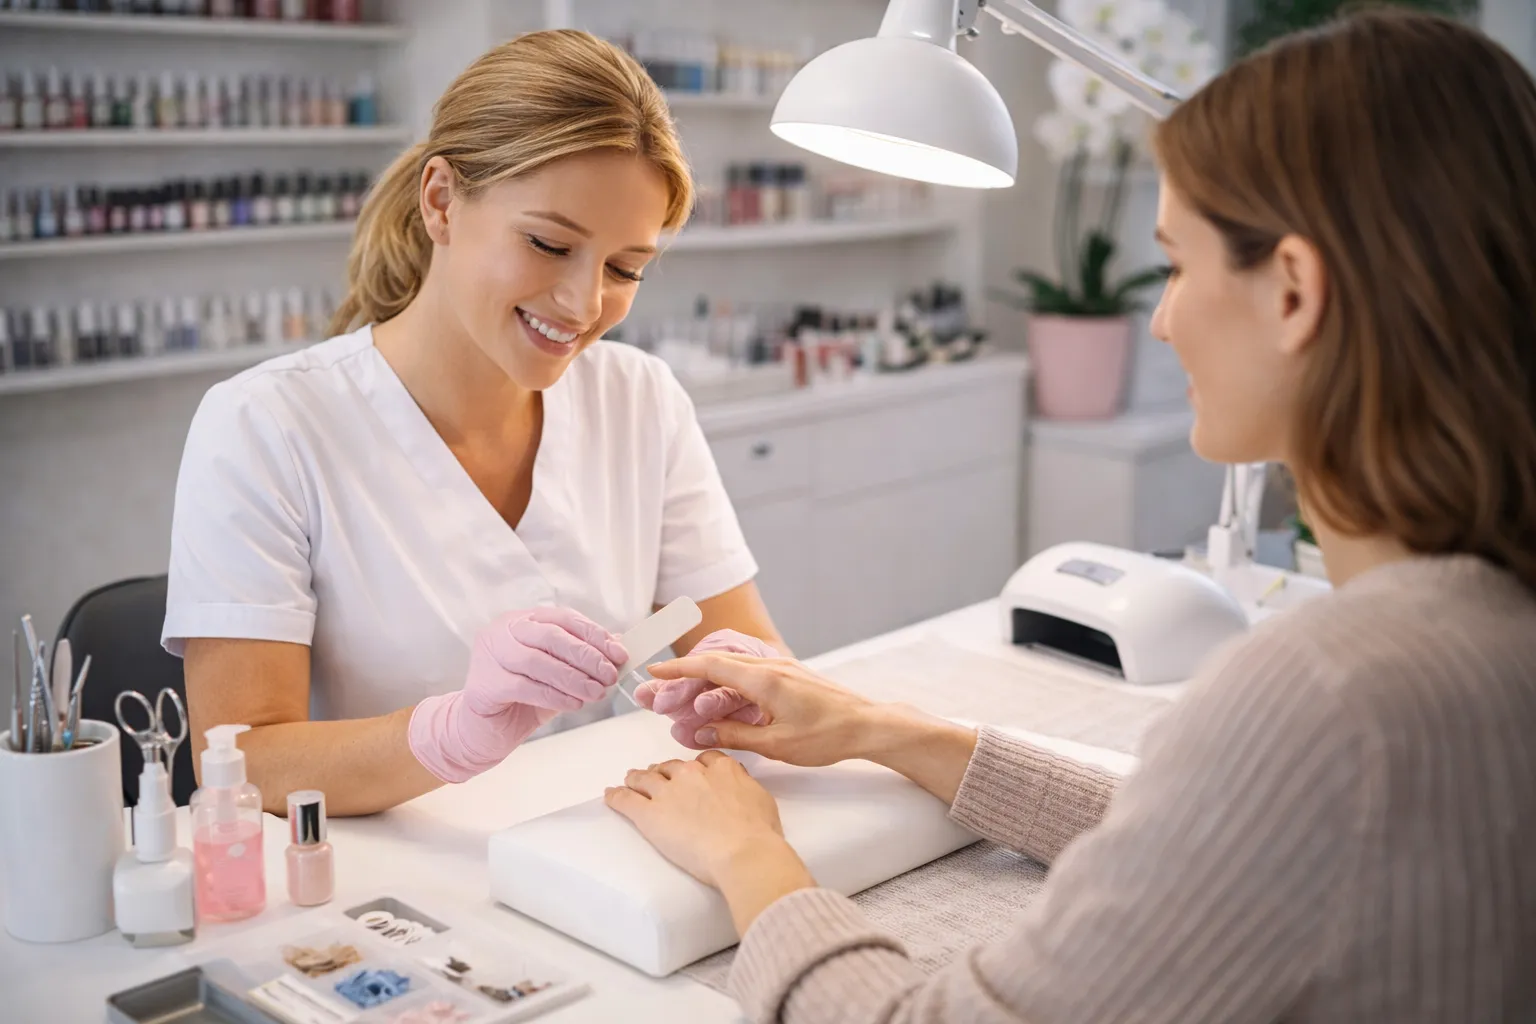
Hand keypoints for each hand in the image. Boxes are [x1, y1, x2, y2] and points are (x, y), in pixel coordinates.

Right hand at [464, 607, 627, 714]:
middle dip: (586, 656)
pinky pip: (525, 687)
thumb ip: (582, 660)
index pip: (564, 618)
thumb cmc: (523, 699)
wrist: (485, 731)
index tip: (619, 654)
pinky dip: (554, 696)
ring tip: (597, 693)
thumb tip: (619, 645)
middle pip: (551, 636)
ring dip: (573, 678)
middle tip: (609, 675)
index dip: (595, 635)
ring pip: (538, 661)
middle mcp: (503, 631)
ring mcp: (490, 655)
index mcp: (523, 620)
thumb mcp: (559, 675)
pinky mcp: (484, 684)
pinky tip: (574, 704)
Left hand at [604, 751, 790, 886]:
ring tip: (629, 781)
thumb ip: (745, 786)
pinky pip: (626, 799)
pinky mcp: (649, 813)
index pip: (701, 760)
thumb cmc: (758, 832)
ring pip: (644, 778)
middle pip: (670, 766)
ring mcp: (668, 792)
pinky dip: (616, 796)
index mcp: (721, 768)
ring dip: (636, 779)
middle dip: (663, 772)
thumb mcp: (761, 798)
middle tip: (656, 779)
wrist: (742, 851)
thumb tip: (739, 785)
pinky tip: (609, 795)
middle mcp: (691, 773)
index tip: (690, 775)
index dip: (693, 769)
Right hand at [643, 653, 878, 766]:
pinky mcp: (788, 676)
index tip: (654, 673)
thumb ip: (736, 736)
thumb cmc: (828, 736)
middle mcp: (771, 667)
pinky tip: (717, 700)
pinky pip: (748, 675)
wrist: (868, 724)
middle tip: (659, 690)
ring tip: (682, 699)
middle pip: (717, 664)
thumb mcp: (777, 744)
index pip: (711, 666)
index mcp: (765, 680)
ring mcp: (781, 669)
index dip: (679, 669)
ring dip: (705, 681)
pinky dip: (727, 685)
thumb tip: (702, 734)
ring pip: (732, 669)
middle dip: (685, 675)